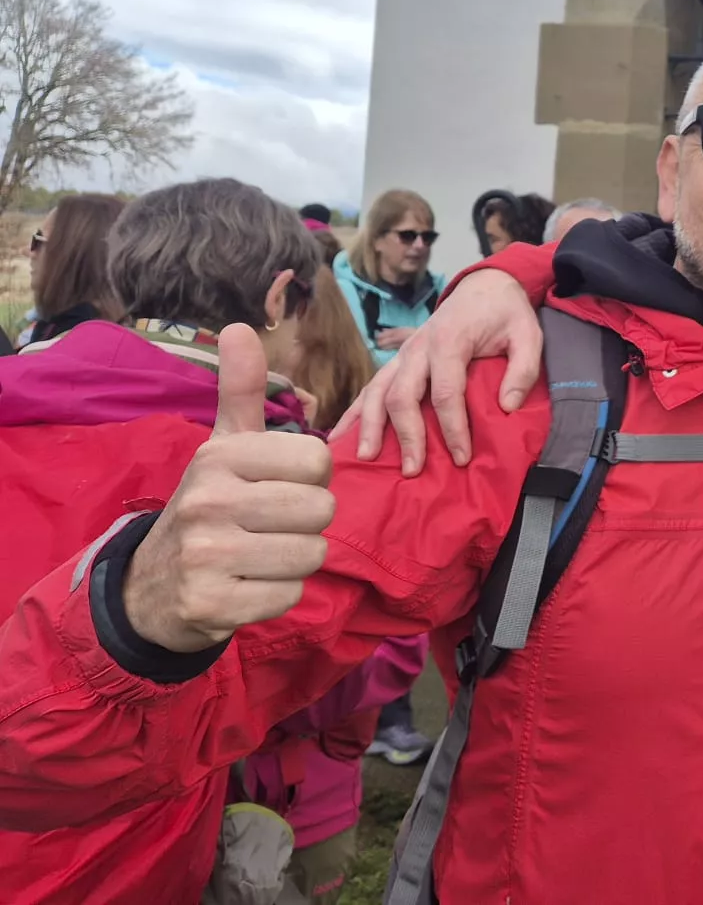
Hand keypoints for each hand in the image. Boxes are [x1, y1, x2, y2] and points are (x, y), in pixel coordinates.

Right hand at [122, 326, 336, 652]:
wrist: (152, 586)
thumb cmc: (210, 504)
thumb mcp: (223, 446)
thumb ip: (242, 390)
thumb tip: (240, 326)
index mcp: (220, 456)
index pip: (317, 459)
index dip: (311, 477)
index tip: (279, 485)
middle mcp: (209, 501)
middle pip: (321, 509)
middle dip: (307, 522)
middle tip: (271, 525)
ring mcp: (206, 556)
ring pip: (311, 554)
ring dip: (296, 560)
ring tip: (260, 554)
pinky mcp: (210, 605)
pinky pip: (290, 596)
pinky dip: (278, 595)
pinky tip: (247, 585)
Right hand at [333, 270, 542, 473]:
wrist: (484, 286)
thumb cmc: (506, 313)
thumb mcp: (528, 334)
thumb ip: (523, 369)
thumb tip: (508, 407)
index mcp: (450, 341)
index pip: (446, 392)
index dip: (453, 428)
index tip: (461, 457)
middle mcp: (419, 347)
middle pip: (403, 395)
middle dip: (407, 435)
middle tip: (413, 470)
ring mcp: (404, 354)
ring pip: (376, 390)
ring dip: (369, 425)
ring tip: (366, 458)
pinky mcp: (397, 359)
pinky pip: (370, 387)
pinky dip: (354, 412)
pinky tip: (339, 436)